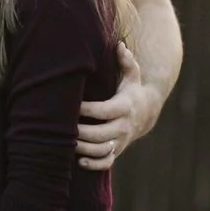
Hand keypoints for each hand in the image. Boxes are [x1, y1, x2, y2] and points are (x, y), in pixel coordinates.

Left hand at [76, 44, 162, 170]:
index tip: (72, 105)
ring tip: (66, 142)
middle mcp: (123, 126)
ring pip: (102, 150)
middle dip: (80, 132)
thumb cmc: (131, 90)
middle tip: (62, 128)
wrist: (147, 112)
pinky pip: (106, 163)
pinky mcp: (117, 151)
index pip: (104, 110)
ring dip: (83, 149)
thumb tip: (119, 45)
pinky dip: (93, 165)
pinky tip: (79, 161)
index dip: (86, 109)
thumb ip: (126, 61)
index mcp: (125, 106)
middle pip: (100, 134)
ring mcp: (121, 141)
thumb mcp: (132, 74)